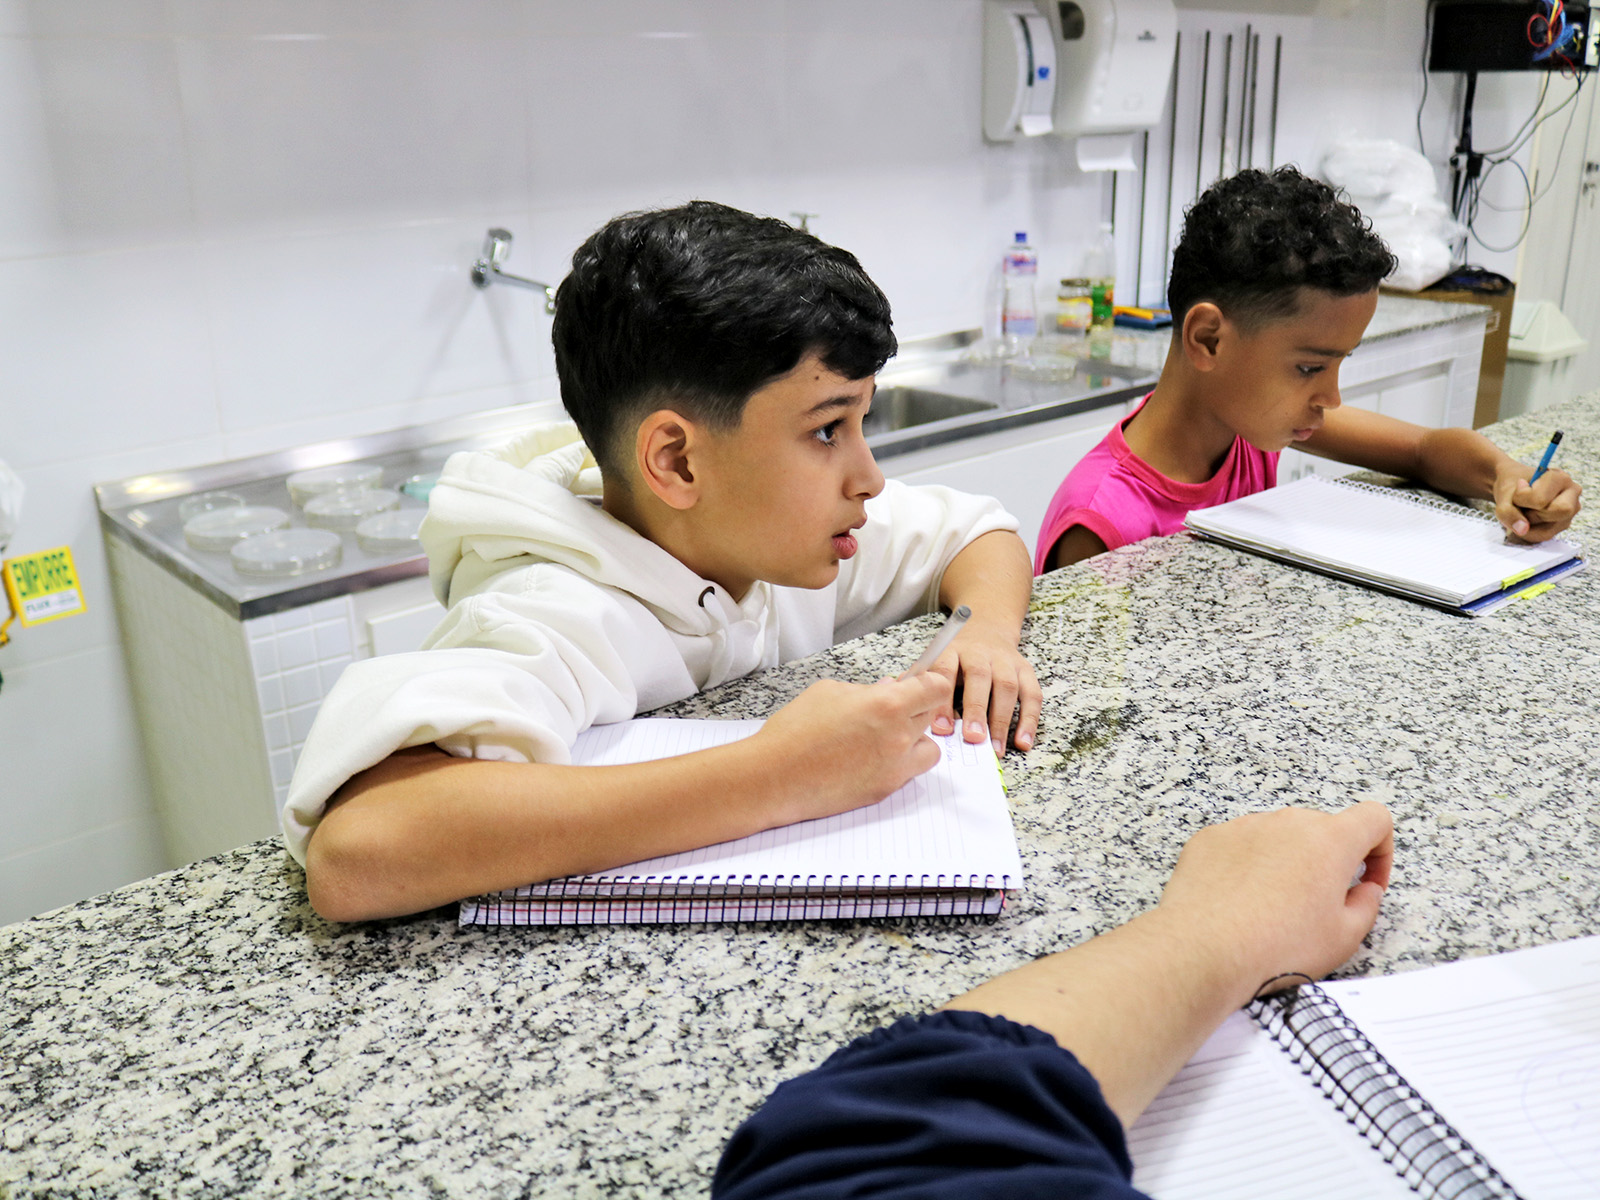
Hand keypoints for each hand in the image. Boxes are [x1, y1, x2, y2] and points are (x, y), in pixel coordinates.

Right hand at [755, 674, 951, 825]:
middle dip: (914, 708)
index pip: (935, 688)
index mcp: (885, 704)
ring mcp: (895, 766)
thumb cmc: (794, 732)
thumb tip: (888, 689)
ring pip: (928, 748)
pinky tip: (872, 759)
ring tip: (884, 738)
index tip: (920, 683)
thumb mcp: (828, 691)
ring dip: (913, 740)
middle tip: (890, 709)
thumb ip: (865, 690)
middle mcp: (898, 736)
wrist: (773, 777)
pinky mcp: (885, 789)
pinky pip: (909, 772)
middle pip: (931, 715)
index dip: (928, 683)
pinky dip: (900, 764)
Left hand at [922, 621, 1040, 756]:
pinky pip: (1032, 695)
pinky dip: (1029, 721)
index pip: (946, 671)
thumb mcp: (935, 661)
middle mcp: (980, 653)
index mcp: (952, 650)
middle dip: (976, 710)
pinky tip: (1022, 743)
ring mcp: (1005, 661)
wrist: (987, 626)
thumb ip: (921, 685)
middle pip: (980, 679)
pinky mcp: (1025, 670)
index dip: (943, 701)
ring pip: (1007, 688)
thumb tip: (905, 714)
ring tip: (994, 749)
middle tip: (972, 739)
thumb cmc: (956, 657)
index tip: (941, 729)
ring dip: (1002, 721)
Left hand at [1154, 802, 1393, 1001]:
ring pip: (1278, 837)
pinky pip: (1240, 845)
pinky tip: (1239, 901)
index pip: (1373, 818)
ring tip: (1272, 907)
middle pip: (1322, 829)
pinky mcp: (1211, 838)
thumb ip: (1366, 905)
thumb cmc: (1274, 947)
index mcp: (1328, 841)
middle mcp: (1286, 823)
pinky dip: (1246, 866)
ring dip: (1285, 862)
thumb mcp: (1343, 937)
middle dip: (1329, 861)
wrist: (1204, 949)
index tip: (1366, 879)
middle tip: (1318, 904)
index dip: (1380, 849)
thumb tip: (1366, 891)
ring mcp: (1244, 827)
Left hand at [1493, 463, 1580, 541]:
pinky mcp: (1563, 524)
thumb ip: (1508, 512)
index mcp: (1561, 478)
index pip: (1541, 499)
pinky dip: (1529, 532)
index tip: (1518, 489)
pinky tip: (1525, 520)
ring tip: (1523, 512)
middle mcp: (1572, 494)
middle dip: (1531, 514)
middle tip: (1521, 505)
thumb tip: (1522, 530)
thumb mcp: (1504, 496)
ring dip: (1528, 525)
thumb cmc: (1512, 486)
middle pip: (1558, 512)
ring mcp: (1570, 511)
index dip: (1522, 499)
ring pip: (1549, 529)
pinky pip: (1545, 536)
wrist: (1512, 487)